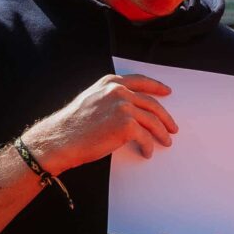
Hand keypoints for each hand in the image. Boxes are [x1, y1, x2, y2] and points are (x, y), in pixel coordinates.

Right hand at [25, 74, 176, 171]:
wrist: (61, 139)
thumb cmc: (73, 125)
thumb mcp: (91, 99)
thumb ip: (109, 97)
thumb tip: (129, 108)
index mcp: (110, 83)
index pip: (140, 81)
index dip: (156, 86)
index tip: (166, 91)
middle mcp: (119, 92)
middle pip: (151, 103)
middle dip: (165, 117)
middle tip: (171, 127)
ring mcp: (123, 107)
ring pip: (152, 121)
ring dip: (161, 133)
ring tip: (165, 141)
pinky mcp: (126, 126)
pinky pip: (145, 137)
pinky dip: (149, 146)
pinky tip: (147, 152)